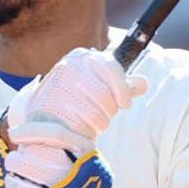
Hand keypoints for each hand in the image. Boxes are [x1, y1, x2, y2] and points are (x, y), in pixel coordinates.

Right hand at [4, 48, 146, 140]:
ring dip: (99, 122)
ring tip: (90, 122)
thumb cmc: (78, 100)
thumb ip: (122, 85)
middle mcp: (69, 66)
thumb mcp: (100, 87)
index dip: (123, 90)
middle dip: (109, 111)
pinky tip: (81, 128)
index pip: (111, 68)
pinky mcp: (52, 107)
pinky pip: (84, 123)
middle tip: (102, 116)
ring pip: (97, 111)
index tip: (125, 104)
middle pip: (105, 95)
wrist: (45, 118)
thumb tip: (143, 83)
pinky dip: (88, 130)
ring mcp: (58, 86)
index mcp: (82, 57)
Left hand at [4, 122, 94, 187]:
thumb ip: (66, 137)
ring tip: (13, 163)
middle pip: (37, 150)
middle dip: (20, 150)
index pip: (56, 133)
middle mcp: (78, 170)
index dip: (31, 130)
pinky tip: (12, 180)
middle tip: (15, 152)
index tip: (14, 132)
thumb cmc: (81, 176)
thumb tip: (34, 115)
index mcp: (87, 151)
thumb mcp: (86, 154)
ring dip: (13, 163)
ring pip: (25, 167)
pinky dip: (11, 183)